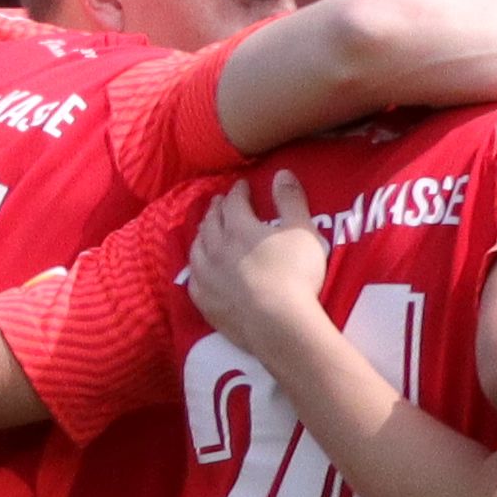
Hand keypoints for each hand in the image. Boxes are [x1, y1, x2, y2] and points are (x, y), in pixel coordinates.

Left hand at [182, 186, 332, 355]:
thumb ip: (291, 200)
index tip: (243, 186)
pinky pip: (193, 279)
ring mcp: (207, 276)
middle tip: (220, 202)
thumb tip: (281, 172)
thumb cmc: (295, 274)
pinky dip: (196, 268)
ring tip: (206, 230)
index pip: (234, 201)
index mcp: (239, 227)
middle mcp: (216, 247)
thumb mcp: (302, 231)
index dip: (239, 191)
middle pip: (211, 221)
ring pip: (197, 248)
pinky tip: (199, 269)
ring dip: (202, 235)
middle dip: (216, 208)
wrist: (278, 324)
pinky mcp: (205, 301)